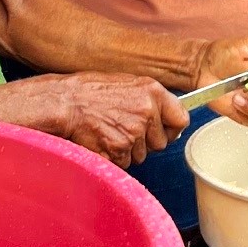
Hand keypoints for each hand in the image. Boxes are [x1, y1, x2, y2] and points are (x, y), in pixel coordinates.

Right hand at [44, 73, 187, 166]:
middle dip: (146, 142)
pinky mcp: (119, 150)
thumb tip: (169, 115)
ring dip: (128, 149)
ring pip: (141, 155)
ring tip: (109, 130)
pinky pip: (124, 162)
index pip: (182, 119)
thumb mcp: (128, 84)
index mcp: (153, 92)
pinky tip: (102, 139)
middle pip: (161, 143)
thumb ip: (151, 99)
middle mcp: (147, 112)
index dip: (172, 129)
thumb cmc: (92, 91)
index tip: (165, 131)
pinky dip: (114, 156)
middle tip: (124, 128)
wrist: (65, 102)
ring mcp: (133, 133)